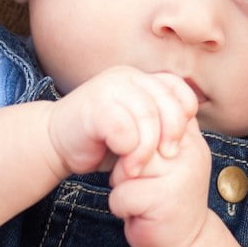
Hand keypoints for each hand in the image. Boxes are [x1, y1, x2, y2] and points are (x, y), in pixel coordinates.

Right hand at [46, 67, 199, 177]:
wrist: (55, 144)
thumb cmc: (100, 141)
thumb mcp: (137, 130)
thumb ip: (159, 124)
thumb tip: (192, 130)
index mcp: (141, 79)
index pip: (178, 88)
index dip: (184, 115)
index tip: (178, 143)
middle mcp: (127, 77)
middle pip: (167, 102)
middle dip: (172, 133)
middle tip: (168, 158)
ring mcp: (109, 88)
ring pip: (147, 115)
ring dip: (147, 148)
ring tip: (139, 169)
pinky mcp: (93, 106)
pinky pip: (123, 127)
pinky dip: (128, 150)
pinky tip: (124, 165)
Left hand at [108, 121, 213, 246]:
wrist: (183, 243)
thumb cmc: (166, 197)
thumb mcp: (167, 160)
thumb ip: (160, 133)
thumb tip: (138, 98)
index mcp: (191, 139)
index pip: (153, 118)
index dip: (134, 139)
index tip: (136, 160)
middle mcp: (190, 153)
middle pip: (137, 140)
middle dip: (126, 163)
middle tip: (136, 181)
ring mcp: (180, 176)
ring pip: (127, 165)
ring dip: (122, 183)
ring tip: (138, 195)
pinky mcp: (165, 200)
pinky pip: (122, 193)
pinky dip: (121, 206)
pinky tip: (137, 213)